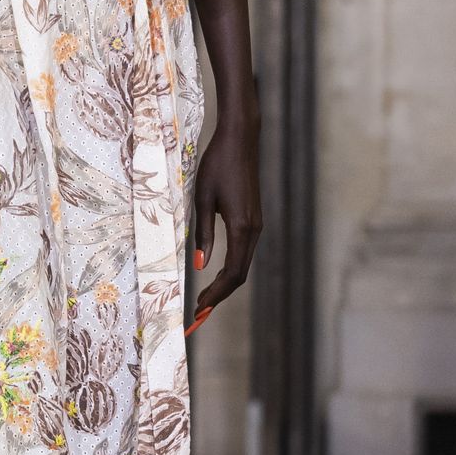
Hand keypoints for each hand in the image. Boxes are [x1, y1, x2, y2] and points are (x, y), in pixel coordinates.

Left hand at [189, 123, 260, 324]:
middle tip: (199, 314)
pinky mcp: (253, 219)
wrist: (240, 139)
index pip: (232, 273)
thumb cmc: (217, 164)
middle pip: (240, 274)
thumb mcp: (203, 199)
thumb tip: (201, 266)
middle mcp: (254, 230)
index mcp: (242, 227)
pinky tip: (216, 274)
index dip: (216, 294)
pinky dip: (230, 269)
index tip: (199, 310)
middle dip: (220, 296)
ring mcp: (256, 225)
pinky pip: (244, 252)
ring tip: (205, 301)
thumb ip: (204, 233)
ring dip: (225, 285)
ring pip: (243, 265)